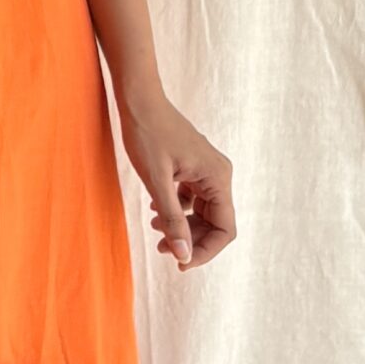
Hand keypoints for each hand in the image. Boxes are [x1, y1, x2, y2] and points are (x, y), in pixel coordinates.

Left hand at [113, 79, 234, 272]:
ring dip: (182, 227)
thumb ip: (172, 219)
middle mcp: (219, 174)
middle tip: (161, 249)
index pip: (225, 229)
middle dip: (191, 240)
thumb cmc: (147, 135)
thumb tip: (184, 256)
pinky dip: (178, 210)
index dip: (205, 251)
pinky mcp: (194, 167)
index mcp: (218, 178)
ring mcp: (207, 170)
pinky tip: (156, 212)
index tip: (180, 263)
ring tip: (155, 230)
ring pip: (203, 212)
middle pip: (216, 223)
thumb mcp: (156, 181)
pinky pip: (193, 199)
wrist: (138, 100)